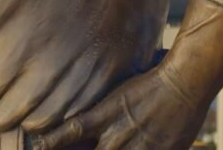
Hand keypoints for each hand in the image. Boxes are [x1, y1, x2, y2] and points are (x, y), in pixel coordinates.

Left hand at [31, 66, 208, 149]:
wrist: (184, 81)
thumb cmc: (150, 81)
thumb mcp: (118, 92)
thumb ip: (100, 109)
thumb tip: (79, 113)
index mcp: (105, 114)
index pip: (71, 131)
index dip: (52, 141)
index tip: (38, 145)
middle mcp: (118, 134)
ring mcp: (139, 147)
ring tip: (117, 145)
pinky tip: (140, 148)